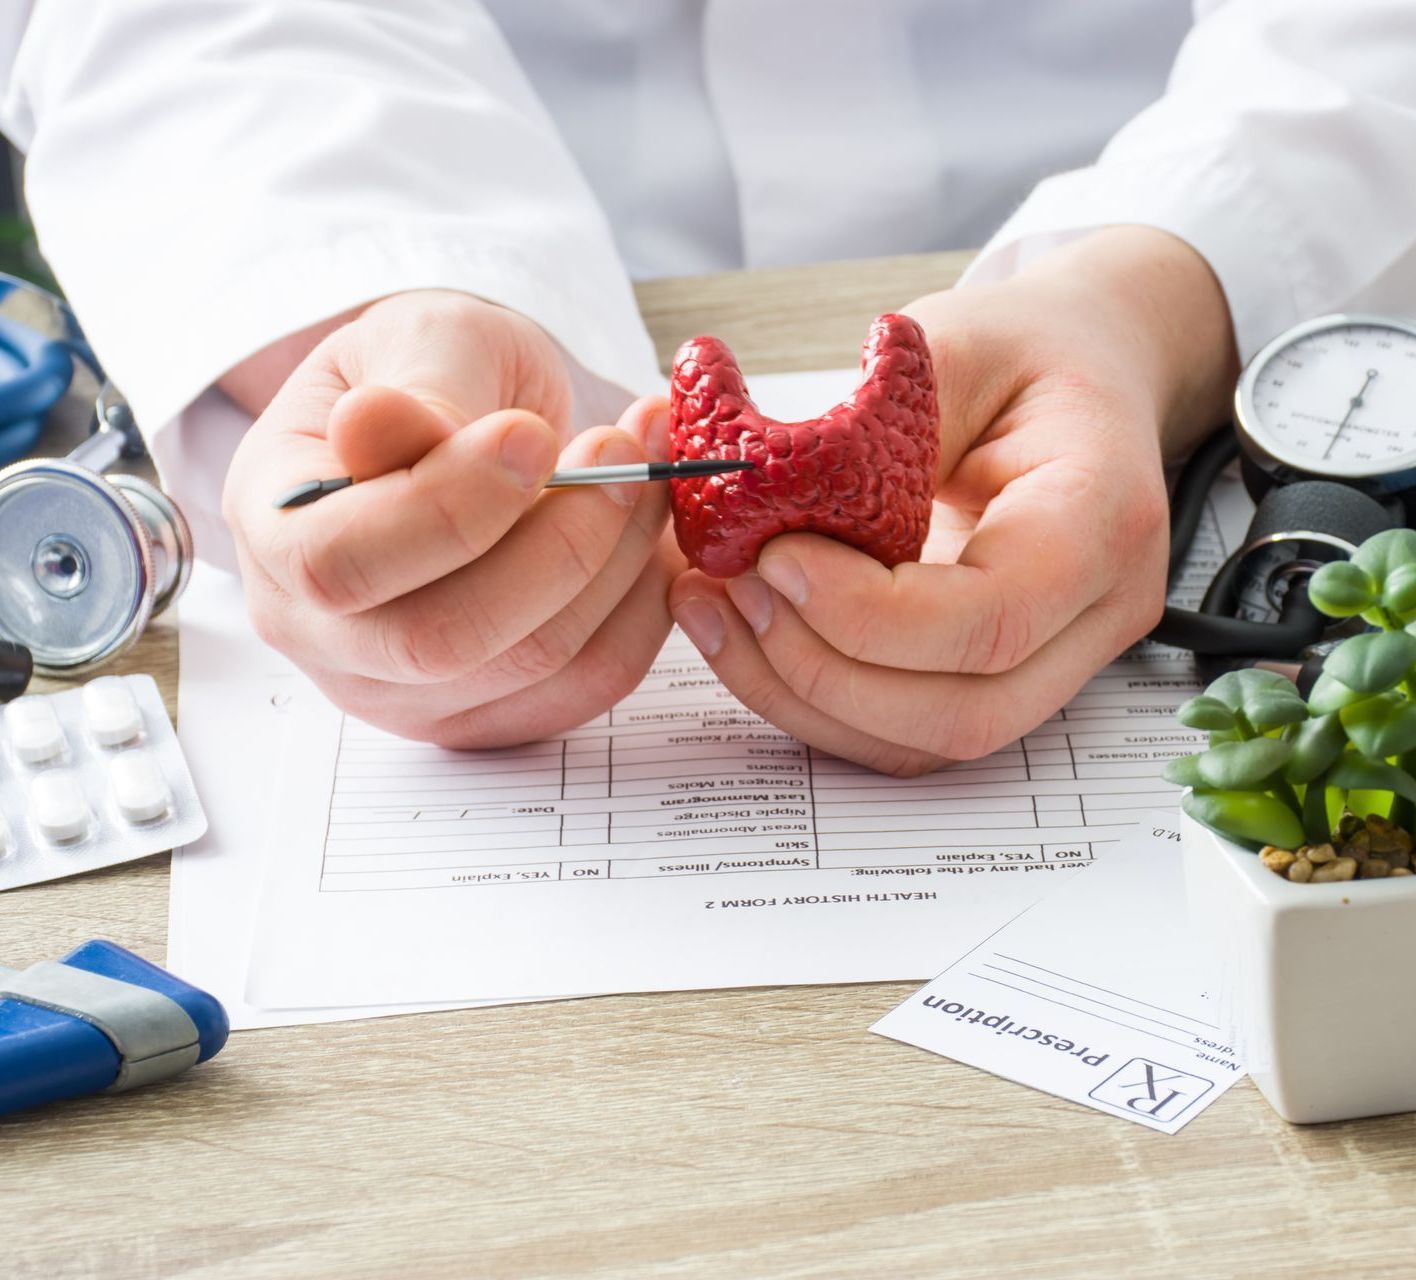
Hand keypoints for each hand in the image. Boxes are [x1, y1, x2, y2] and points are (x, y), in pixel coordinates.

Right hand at [222, 290, 675, 745]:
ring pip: (532, 663)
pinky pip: (589, 686)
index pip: (339, 564)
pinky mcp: (491, 714)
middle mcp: (323, 636)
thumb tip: (377, 427)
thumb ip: (414, 386)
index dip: (448, 509)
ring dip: (617, 562)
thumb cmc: (433, 377)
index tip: (533, 434)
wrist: (471, 429)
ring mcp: (406, 692)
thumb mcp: (418, 340)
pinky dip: (641, 608)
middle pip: (442, 639)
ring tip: (647, 471)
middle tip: (623, 451)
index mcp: (275, 531)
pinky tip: (649, 537)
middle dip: (559, 543)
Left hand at [668, 228, 1238, 774]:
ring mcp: (1057, 662)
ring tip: (718, 611)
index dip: (869, 613)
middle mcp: (1097, 612)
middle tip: (733, 589)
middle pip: (962, 711)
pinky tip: (748, 632)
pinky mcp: (1000, 679)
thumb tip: (762, 497)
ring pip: (925, 742)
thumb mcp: (950, 345)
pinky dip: (812, 699)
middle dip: (822, 669)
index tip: (774, 558)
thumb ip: (875, 425)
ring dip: (802, 695)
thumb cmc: (1022, 354)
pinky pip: (903, 730)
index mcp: (1103, 517)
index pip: (994, 617)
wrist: (1080, 377)